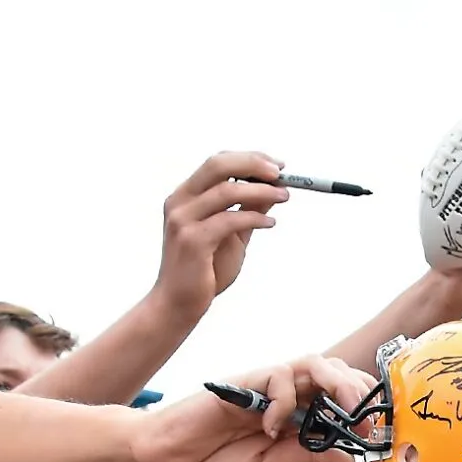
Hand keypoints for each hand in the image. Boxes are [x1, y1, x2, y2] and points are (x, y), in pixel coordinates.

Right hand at [124, 353, 375, 461]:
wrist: (161, 461)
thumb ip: (306, 456)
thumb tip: (351, 458)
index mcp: (293, 416)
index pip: (338, 398)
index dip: (363, 410)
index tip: (377, 435)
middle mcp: (283, 396)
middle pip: (334, 372)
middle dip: (359, 392)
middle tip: (367, 424)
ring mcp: (263, 387)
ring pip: (312, 363)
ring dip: (336, 384)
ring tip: (344, 413)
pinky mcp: (242, 384)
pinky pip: (276, 376)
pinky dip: (284, 400)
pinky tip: (271, 428)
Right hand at [151, 151, 289, 320]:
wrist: (178, 303)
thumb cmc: (203, 270)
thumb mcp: (231, 235)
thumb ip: (247, 211)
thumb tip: (272, 190)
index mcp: (185, 196)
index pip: (217, 163)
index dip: (249, 158)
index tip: (276, 164)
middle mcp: (180, 203)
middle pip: (218, 166)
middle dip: (253, 164)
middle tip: (280, 173)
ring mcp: (183, 221)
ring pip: (226, 191)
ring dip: (261, 191)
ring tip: (283, 196)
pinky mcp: (193, 241)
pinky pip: (230, 220)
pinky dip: (254, 218)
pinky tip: (270, 223)